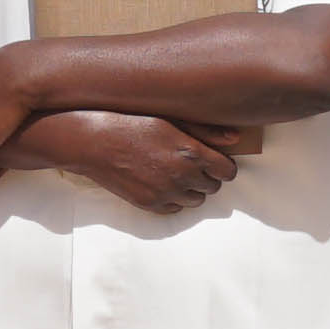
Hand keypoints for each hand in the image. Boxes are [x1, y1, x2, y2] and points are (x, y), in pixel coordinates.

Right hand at [11, 108, 248, 214]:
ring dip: (191, 189)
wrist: (94, 142)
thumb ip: (206, 131)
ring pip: (195, 200)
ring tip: (175, 172)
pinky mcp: (149, 205)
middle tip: (192, 163)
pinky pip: (174, 209)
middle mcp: (183, 176)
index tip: (214, 159)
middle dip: (207, 176)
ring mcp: (166, 193)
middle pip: (213, 187)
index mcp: (192, 153)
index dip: (223, 165)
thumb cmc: (131, 123)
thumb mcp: (171, 120)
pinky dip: (173, 199)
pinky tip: (161, 182)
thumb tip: (235, 139)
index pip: (228, 171)